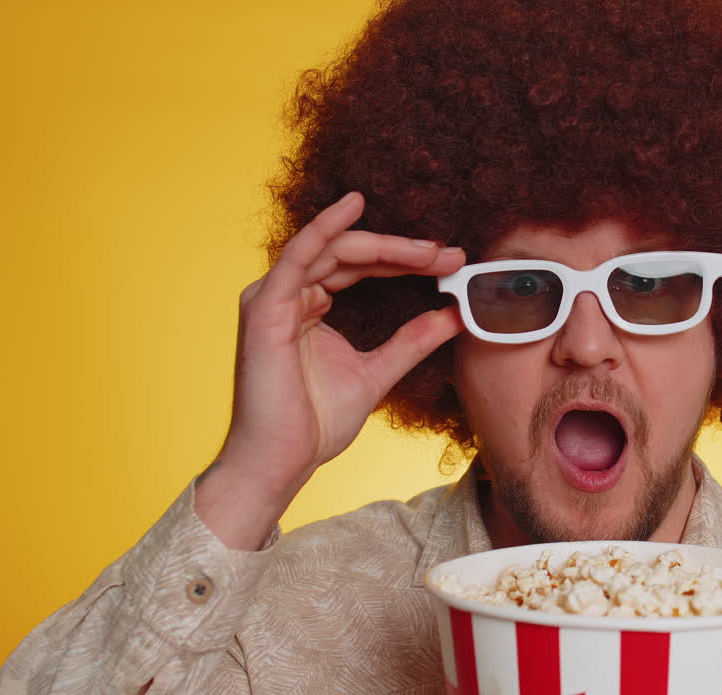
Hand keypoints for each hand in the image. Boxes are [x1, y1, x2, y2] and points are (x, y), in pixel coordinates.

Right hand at [195, 191, 464, 547]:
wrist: (281, 461)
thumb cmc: (315, 424)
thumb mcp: (378, 373)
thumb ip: (411, 341)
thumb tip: (455, 315)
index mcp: (310, 306)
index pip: (360, 267)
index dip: (405, 260)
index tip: (451, 262)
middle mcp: (289, 294)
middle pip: (351, 253)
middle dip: (404, 251)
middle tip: (449, 253)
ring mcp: (274, 297)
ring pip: (334, 249)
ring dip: (385, 245)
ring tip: (429, 248)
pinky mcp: (266, 306)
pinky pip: (299, 255)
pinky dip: (326, 227)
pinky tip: (354, 205)